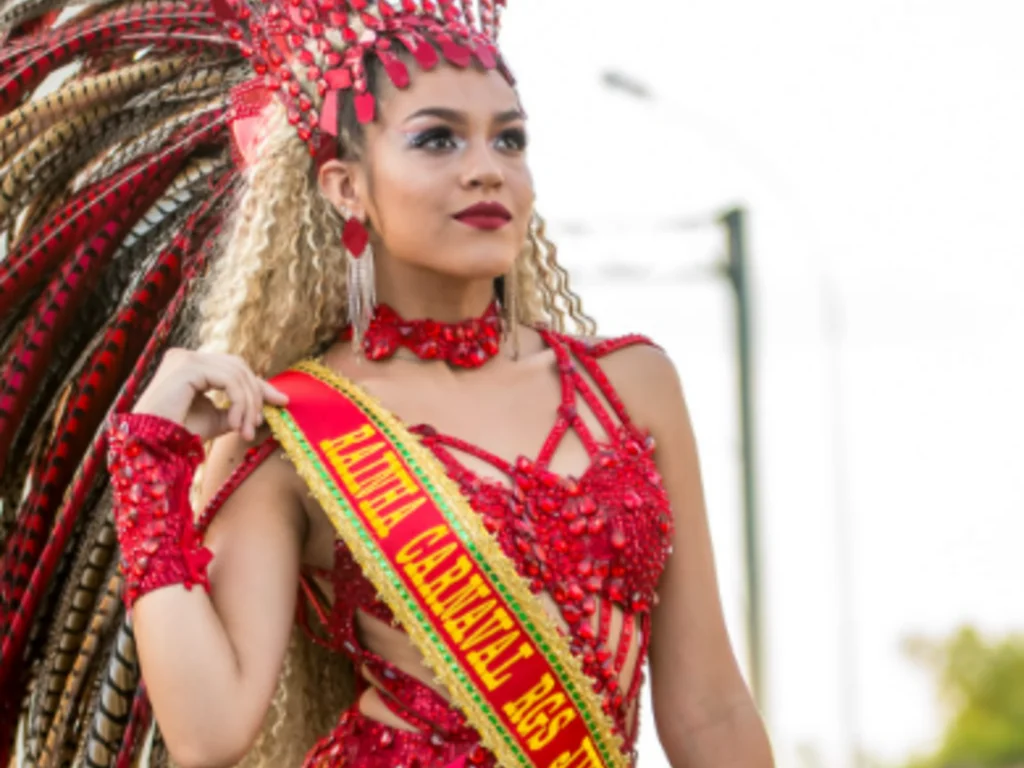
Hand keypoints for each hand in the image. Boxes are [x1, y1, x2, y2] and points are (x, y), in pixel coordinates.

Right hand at [131, 348, 288, 441]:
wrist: (151, 448)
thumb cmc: (177, 435)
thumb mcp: (214, 419)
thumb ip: (235, 409)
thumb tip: (262, 409)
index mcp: (191, 365)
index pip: (234, 369)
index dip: (259, 385)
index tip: (282, 402)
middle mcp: (186, 356)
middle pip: (239, 367)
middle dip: (256, 395)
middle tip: (258, 425)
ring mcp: (185, 358)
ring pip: (237, 373)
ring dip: (248, 404)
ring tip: (246, 431)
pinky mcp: (188, 366)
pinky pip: (229, 380)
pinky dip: (239, 403)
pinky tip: (236, 425)